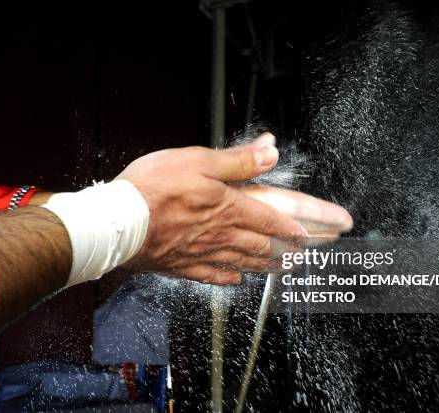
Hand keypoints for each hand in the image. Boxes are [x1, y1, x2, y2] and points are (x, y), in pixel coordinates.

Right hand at [118, 133, 351, 284]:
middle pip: (267, 246)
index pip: (276, 219)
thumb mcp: (198, 160)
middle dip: (295, 249)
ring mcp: (203, 254)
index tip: (322, 231)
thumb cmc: (153, 188)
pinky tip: (236, 280)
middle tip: (313, 254)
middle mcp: (222, 234)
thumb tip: (271, 151)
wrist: (117, 223)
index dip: (302, 226)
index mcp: (229, 207)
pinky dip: (229, 278)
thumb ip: (238, 160)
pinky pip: (213, 276)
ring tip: (287, 268)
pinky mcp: (182, 266)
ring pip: (246, 263)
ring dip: (270, 265)